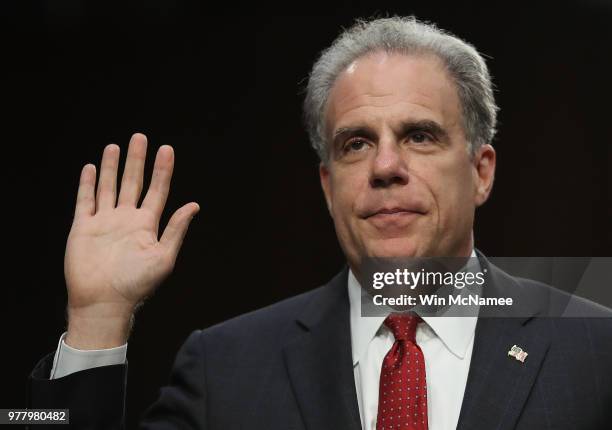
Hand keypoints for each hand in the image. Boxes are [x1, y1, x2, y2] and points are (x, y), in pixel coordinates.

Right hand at [64, 133, 198, 348]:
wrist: (104, 302)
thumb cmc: (137, 285)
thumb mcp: (164, 256)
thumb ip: (177, 229)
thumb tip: (194, 205)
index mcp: (147, 225)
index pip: (157, 190)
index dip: (162, 170)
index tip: (166, 150)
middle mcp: (126, 219)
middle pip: (133, 182)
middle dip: (137, 160)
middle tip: (140, 137)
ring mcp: (104, 222)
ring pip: (109, 187)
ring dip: (112, 167)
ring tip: (116, 146)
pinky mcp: (83, 227)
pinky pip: (85, 201)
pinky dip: (88, 184)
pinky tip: (91, 169)